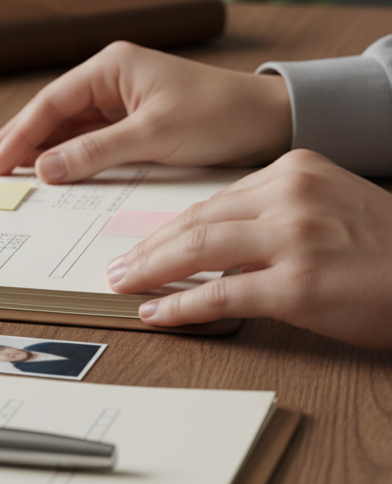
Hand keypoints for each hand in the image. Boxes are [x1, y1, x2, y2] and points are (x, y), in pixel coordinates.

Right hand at [0, 41, 291, 181]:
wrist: (269, 121)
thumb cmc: (219, 116)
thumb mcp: (153, 136)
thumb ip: (95, 152)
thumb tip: (45, 168)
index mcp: (112, 67)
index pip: (53, 102)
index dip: (21, 133)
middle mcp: (112, 78)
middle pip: (54, 111)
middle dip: (22, 136)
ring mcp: (121, 99)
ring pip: (69, 125)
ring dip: (42, 146)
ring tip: (9, 165)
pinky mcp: (134, 120)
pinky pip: (90, 138)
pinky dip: (68, 154)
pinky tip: (50, 167)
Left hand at [107, 150, 391, 350]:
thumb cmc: (387, 249)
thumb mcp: (331, 204)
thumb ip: (274, 211)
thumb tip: (210, 242)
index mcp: (296, 170)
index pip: (213, 200)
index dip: (169, 227)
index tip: (143, 243)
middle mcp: (291, 196)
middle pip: (197, 221)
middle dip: (148, 248)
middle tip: (118, 267)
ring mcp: (294, 239)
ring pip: (197, 250)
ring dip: (150, 271)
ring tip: (123, 285)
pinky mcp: (299, 285)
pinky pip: (220, 294)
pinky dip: (180, 306)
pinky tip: (155, 313)